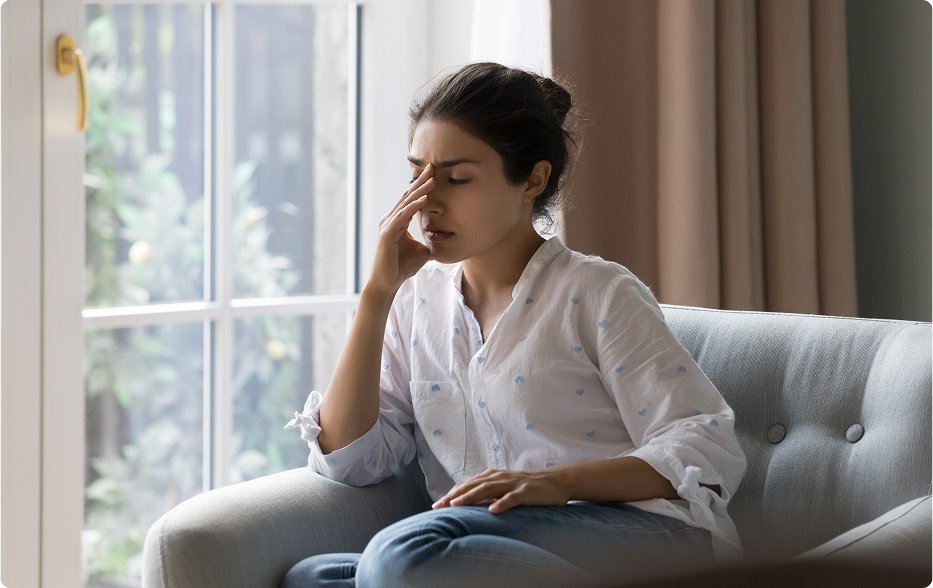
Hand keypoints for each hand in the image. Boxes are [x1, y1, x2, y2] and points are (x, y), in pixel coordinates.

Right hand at [366, 164, 435, 293]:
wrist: (388, 283)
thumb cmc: (402, 267)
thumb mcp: (422, 251)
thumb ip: (429, 242)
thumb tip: (444, 241)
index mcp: (397, 221)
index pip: (411, 199)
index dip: (422, 186)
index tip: (434, 173)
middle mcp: (390, 219)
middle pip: (408, 196)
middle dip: (421, 181)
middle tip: (432, 166)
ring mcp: (388, 225)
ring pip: (406, 204)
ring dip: (420, 191)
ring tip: (432, 179)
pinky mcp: (387, 234)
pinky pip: (402, 217)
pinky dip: (413, 207)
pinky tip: (424, 199)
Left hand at [431, 468, 569, 513]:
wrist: (556, 481)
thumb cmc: (528, 487)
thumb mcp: (505, 489)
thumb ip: (488, 494)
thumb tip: (469, 505)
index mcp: (493, 476)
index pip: (468, 484)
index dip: (452, 494)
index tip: (437, 505)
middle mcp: (500, 477)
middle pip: (473, 485)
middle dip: (454, 495)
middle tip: (439, 506)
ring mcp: (513, 483)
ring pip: (488, 489)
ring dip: (471, 497)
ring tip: (456, 505)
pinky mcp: (526, 491)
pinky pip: (512, 497)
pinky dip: (501, 503)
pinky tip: (492, 510)